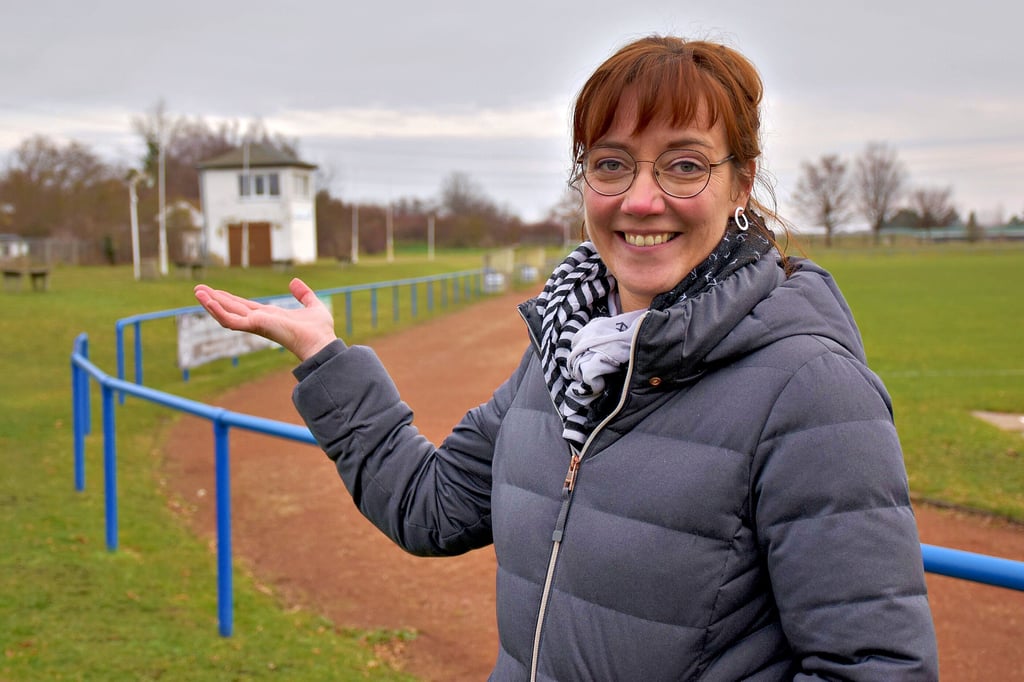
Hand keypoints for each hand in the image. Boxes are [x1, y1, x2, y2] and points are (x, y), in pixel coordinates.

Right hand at [194, 278, 337, 361]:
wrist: (321, 342)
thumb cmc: (319, 330)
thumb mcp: (312, 304)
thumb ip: (303, 294)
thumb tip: (294, 282)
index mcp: (270, 316)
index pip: (244, 306)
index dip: (230, 299)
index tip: (216, 292)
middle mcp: (260, 320)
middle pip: (232, 308)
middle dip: (215, 299)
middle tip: (198, 289)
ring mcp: (256, 324)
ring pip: (227, 314)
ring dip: (211, 304)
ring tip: (197, 292)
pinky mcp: (255, 326)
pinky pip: (231, 320)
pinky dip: (218, 311)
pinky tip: (208, 301)